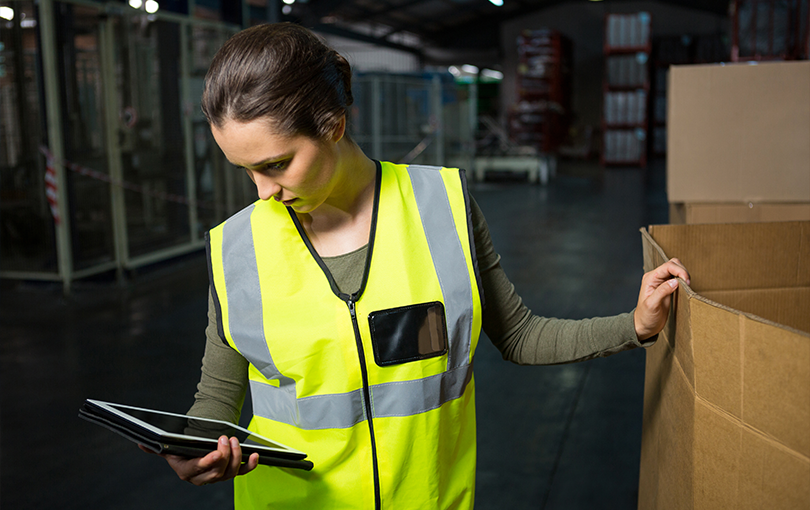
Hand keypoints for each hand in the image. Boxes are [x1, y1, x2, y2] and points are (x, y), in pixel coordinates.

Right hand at [139, 435, 258, 485]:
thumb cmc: (183, 450)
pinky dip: (250, 465)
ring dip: (236, 456)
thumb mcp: (169, 448)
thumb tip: (141, 444)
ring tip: (235, 440)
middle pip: (217, 472)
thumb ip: (156, 448)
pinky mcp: (230, 472)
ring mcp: (218, 476)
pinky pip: (243, 472)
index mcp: (187, 471)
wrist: (195, 453)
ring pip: (230, 472)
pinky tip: (255, 455)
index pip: (199, 469)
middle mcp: (203, 477)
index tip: (217, 451)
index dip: (210, 462)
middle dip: (225, 455)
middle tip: (226, 438)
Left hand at [633, 258, 689, 340]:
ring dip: (684, 275)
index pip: (668, 266)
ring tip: (687, 286)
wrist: (644, 326)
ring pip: (676, 270)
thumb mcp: (652, 305)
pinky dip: (684, 280)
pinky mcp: (668, 288)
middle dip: (683, 271)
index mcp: (650, 278)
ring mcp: (662, 282)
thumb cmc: (645, 317)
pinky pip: (678, 278)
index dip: (679, 271)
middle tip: (688, 284)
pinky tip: (685, 288)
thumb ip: (662, 292)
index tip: (687, 281)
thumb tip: (675, 281)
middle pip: (673, 264)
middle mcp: (656, 278)